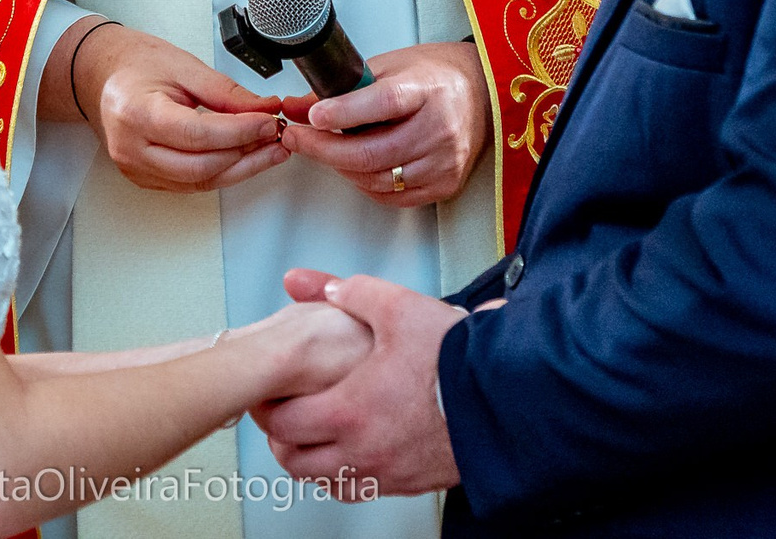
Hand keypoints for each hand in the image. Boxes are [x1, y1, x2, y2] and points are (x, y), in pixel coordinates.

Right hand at [60, 19, 287, 192]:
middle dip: (246, 155)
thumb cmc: (136, 64)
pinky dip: (221, 172)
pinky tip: (243, 157)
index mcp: (136, 112)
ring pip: (199, 182)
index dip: (241, 132)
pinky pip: (190, 184)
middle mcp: (131, 148)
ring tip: (269, 149)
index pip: (197, 134)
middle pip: (200, 167)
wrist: (101, 76)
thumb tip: (265, 110)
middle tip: (276, 137)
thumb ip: (226, 92)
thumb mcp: (184, 66)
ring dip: (240, 168)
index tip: (269, 121)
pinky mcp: (145, 178)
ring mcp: (135, 168)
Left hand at [255, 271, 463, 498]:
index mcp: (349, 411)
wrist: (508, 396)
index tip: (269, 392)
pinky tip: (351, 448)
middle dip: (282, 437)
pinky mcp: (411, 483)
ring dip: (312, 459)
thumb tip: (312, 285)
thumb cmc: (456, 357)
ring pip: (326, 481)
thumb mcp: (399, 307)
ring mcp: (386, 473)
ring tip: (314, 431)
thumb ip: (351, 292)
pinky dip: (345, 473)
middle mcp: (362, 451)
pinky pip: (361, 489)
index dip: (267, 406)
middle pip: (294, 462)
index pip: (281, 423)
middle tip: (284, 413)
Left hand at [277, 41, 487, 208]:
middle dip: (325, 149)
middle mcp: (439, 128)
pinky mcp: (445, 184)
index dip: (344, 112)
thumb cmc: (434, 76)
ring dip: (341, 168)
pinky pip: (393, 196)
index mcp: (426, 89)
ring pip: (377, 179)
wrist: (482, 94)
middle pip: (373, 152)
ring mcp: (444, 162)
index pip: (384, 103)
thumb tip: (298, 106)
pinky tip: (355, 166)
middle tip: (298, 138)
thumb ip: (344, 87)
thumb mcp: (388, 67)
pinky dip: (366, 183)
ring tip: (324, 149)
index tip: (312, 116)